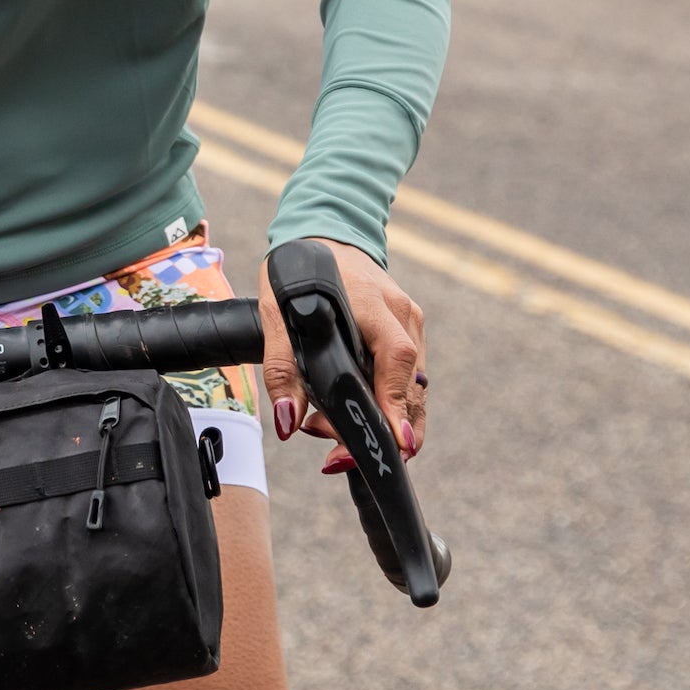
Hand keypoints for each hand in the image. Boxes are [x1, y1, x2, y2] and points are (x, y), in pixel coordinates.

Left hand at [258, 238, 427, 471]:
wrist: (324, 232)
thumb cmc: (300, 269)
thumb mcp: (275, 309)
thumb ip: (282, 365)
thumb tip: (287, 421)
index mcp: (373, 302)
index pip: (396, 357)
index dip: (397, 404)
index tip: (396, 444)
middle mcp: (402, 314)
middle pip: (410, 387)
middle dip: (381, 432)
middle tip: (334, 457)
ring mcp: (411, 324)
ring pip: (413, 391)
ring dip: (382, 425)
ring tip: (332, 442)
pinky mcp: (410, 334)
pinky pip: (408, 381)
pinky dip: (386, 408)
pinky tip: (349, 419)